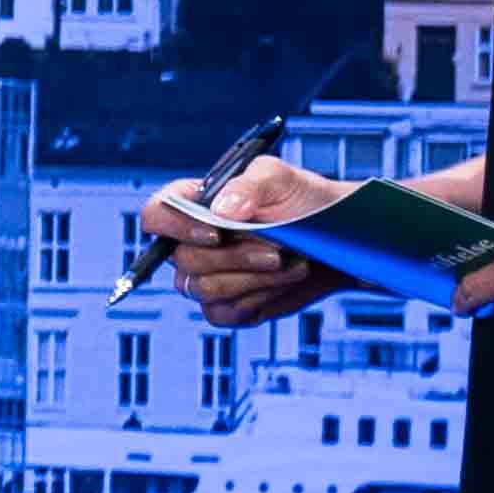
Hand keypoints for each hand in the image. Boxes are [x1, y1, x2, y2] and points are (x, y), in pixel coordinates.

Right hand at [143, 160, 347, 327]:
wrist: (337, 243)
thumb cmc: (304, 203)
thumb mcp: (281, 179)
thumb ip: (249, 185)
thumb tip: (221, 210)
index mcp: (194, 204)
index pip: (156, 215)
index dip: (175, 226)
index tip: (216, 233)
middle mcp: (192, 242)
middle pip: (184, 260)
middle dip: (234, 258)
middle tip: (276, 250)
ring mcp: (206, 276)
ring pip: (203, 289)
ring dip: (252, 279)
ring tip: (289, 263)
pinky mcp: (225, 306)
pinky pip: (222, 313)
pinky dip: (258, 298)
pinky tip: (281, 282)